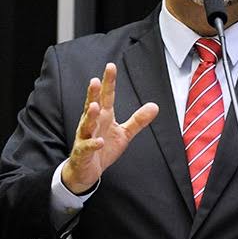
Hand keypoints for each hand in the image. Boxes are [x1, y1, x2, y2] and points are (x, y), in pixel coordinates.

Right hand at [62, 63, 158, 193]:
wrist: (86, 171)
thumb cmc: (103, 148)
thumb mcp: (124, 133)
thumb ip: (138, 120)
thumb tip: (155, 106)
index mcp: (103, 116)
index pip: (106, 96)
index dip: (109, 82)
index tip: (111, 67)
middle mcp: (92, 124)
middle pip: (92, 105)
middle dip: (93, 93)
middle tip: (95, 80)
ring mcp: (85, 137)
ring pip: (86, 124)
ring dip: (90, 116)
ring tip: (95, 106)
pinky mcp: (83, 153)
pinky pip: (87, 147)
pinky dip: (93, 144)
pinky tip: (99, 141)